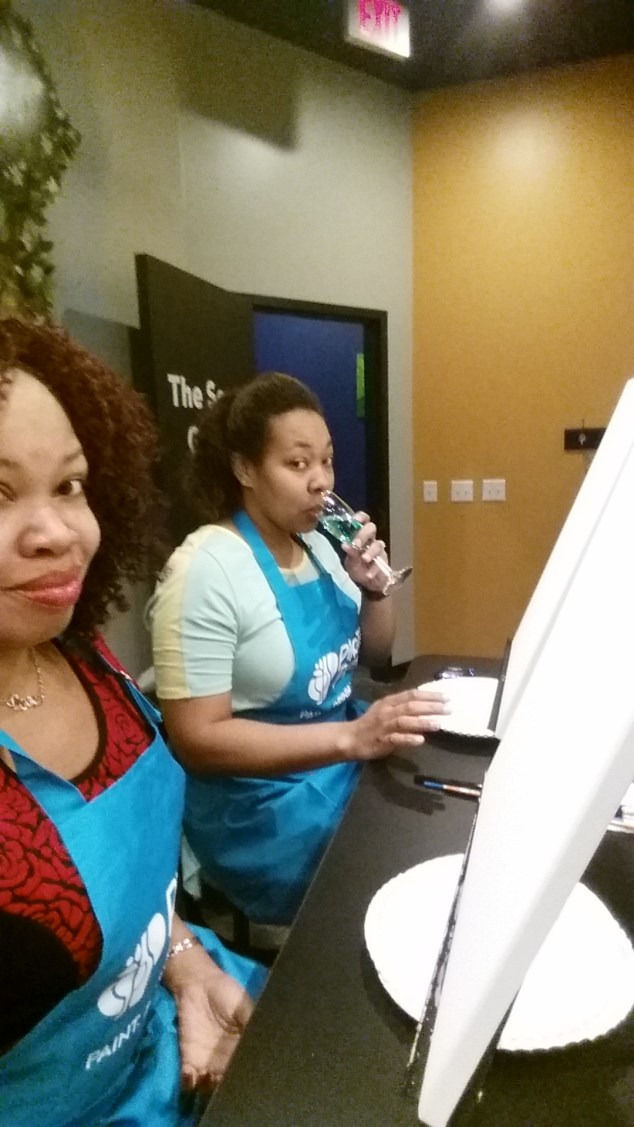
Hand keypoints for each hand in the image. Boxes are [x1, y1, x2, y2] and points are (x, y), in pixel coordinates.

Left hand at [165, 948, 253, 1093]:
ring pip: (211, 1089)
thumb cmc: (226, 993)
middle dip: (229, 1091)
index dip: (248, 1078)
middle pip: (230, 1084)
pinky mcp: (189, 1061)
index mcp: (244, 1049)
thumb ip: (252, 1024)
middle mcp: (228, 1062)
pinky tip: (193, 1076)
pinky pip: (189, 1081)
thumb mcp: (244, 1005)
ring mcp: (208, 1064)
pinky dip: (190, 1084)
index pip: (248, 1070)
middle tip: (227, 1084)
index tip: (247, 1079)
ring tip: (211, 1080)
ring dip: (210, 1092)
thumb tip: (265, 1045)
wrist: (198, 985)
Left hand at [341, 511, 388, 594]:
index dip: (360, 517)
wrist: (369, 585)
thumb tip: (345, 545)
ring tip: (364, 559)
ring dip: (371, 551)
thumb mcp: (351, 562)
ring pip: (378, 544)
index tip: (354, 520)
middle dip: (363, 534)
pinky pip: (381, 562)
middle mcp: (371, 540)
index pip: (363, 520)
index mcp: (361, 536)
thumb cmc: (358, 569)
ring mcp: (379, 550)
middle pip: (371, 528)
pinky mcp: (385, 562)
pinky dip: (374, 569)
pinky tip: (368, 575)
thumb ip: (350, 554)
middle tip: (356, 544)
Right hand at [345, 688, 449, 759]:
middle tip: (448, 708)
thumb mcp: (385, 709)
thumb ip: (403, 707)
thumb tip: (426, 706)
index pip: (412, 695)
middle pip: (411, 706)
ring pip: (405, 721)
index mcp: (389, 702)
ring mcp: (384, 726)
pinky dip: (408, 739)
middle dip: (431, 707)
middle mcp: (387, 711)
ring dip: (422, 722)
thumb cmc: (371, 724)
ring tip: (438, 724)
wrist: (350, 738)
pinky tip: (420, 740)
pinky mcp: (382, 740)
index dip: (429, 695)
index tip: (446, 696)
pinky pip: (396, 739)